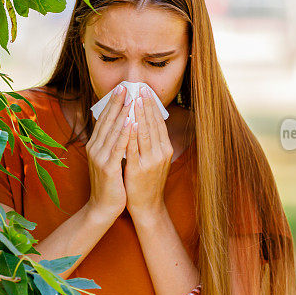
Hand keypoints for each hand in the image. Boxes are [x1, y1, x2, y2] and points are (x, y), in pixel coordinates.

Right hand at [85, 84, 134, 220]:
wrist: (103, 207)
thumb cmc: (111, 183)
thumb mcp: (110, 159)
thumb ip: (113, 142)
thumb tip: (123, 124)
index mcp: (95, 145)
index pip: (104, 119)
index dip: (113, 103)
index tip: (122, 89)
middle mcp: (95, 149)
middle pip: (107, 121)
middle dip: (117, 103)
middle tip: (125, 86)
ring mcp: (100, 158)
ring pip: (113, 131)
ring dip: (122, 114)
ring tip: (131, 99)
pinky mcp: (108, 168)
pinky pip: (118, 148)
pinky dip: (124, 134)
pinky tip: (131, 122)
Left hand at [124, 86, 172, 217]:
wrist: (147, 206)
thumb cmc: (147, 181)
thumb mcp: (153, 159)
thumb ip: (150, 142)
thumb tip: (143, 121)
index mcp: (165, 149)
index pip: (159, 122)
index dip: (152, 106)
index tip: (145, 91)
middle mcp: (161, 153)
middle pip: (154, 124)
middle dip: (146, 105)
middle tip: (140, 88)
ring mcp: (151, 161)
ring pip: (146, 133)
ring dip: (140, 115)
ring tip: (135, 99)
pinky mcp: (140, 169)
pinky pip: (135, 148)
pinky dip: (133, 134)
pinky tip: (130, 122)